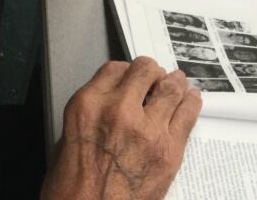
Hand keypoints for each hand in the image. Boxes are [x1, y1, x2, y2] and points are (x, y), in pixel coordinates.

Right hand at [42, 57, 201, 199]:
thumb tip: (109, 108)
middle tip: (155, 77)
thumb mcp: (65, 142)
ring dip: (174, 84)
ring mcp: (147, 130)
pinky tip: (191, 100)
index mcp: (88, 106)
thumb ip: (91, 117)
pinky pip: (188, 114)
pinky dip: (191, 103)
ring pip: (171, 87)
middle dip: (150, 73)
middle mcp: (119, 110)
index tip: (131, 77)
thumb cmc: (71, 192)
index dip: (126, 72)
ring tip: (177, 83)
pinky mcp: (169, 150)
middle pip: (145, 70)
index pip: (115, 69)